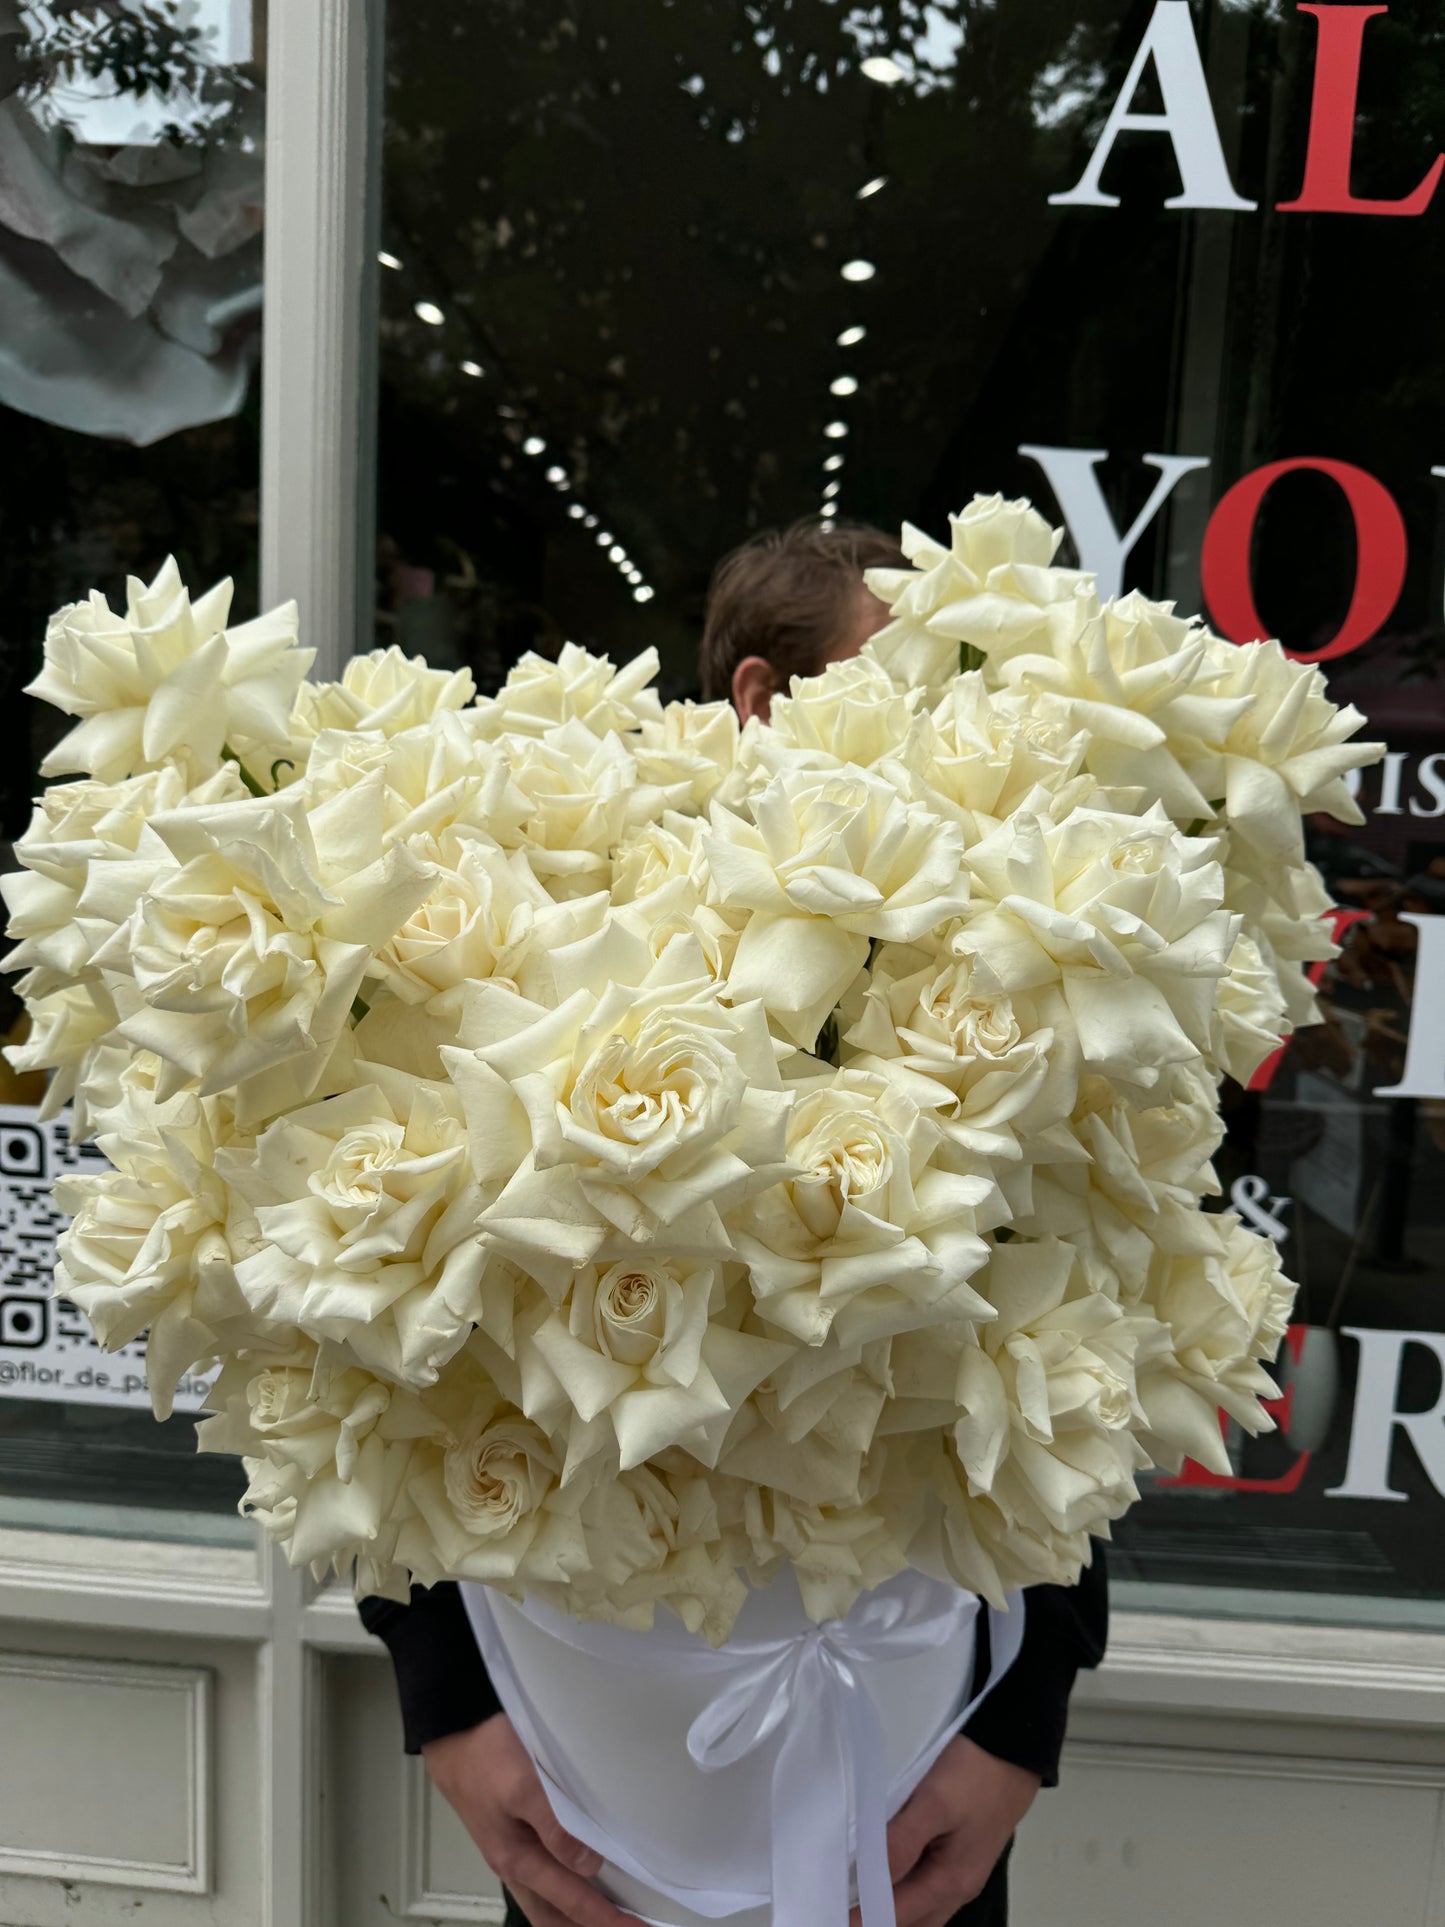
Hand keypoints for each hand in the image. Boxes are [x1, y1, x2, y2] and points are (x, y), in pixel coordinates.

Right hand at [422, 1714, 634, 1926]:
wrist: (452, 1725)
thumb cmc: (486, 1753)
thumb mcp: (523, 1786)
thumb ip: (556, 1828)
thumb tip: (589, 1867)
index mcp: (517, 1859)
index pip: (570, 1901)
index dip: (605, 1920)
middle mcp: (512, 1863)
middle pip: (552, 1917)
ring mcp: (509, 1848)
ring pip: (545, 1900)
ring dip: (573, 1914)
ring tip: (604, 1917)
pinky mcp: (511, 1830)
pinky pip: (540, 1876)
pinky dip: (562, 1890)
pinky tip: (577, 1877)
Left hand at [848, 1737, 1040, 1926]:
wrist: (1015, 1748)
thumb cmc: (976, 1774)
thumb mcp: (935, 1802)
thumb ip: (902, 1841)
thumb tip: (867, 1878)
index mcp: (950, 1882)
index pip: (895, 1914)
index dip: (861, 1918)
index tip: (829, 1914)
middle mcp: (957, 1888)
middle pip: (910, 1922)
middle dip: (875, 1920)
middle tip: (838, 1910)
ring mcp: (961, 1874)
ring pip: (919, 1910)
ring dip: (890, 1909)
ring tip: (854, 1898)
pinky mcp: (959, 1856)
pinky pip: (925, 1889)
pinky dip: (903, 1892)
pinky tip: (884, 1877)